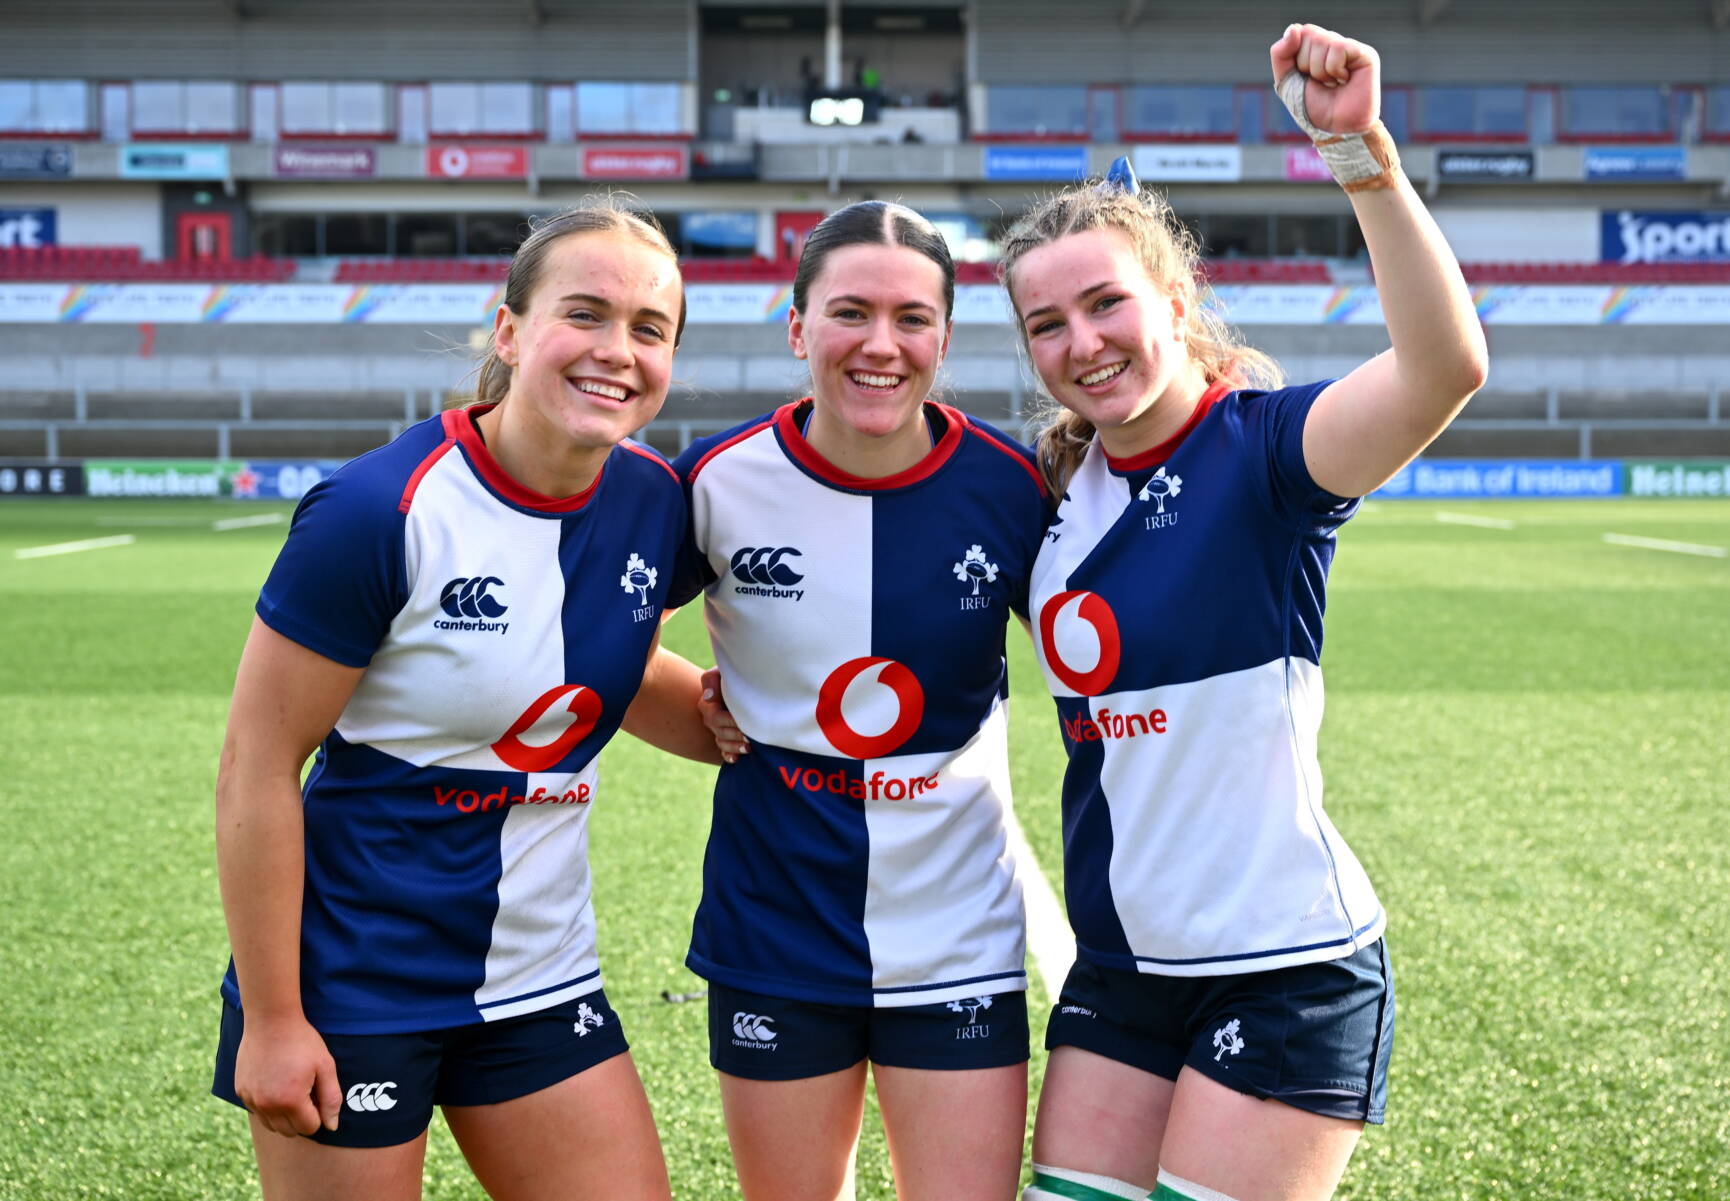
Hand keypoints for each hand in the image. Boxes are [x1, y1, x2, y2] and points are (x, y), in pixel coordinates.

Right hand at [233, 1013, 341, 1137]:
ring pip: (272, 1125)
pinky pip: (258, 1112)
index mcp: (290, 1100)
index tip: (318, 1094)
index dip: (319, 1114)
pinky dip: (268, 1106)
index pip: (309, 1128)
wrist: (271, 1020)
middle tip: (306, 1091)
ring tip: (291, 1088)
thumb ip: (331, 1099)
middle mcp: (267, 1105)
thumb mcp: (325, 1066)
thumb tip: (331, 1127)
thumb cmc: (302, 1042)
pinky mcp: (241, 1092)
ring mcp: (251, 1099)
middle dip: (302, 1118)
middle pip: (290, 1131)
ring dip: (284, 1116)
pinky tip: (276, 1083)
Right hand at [698, 667, 748, 763]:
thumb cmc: (738, 673)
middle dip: (736, 735)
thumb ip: (712, 679)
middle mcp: (711, 719)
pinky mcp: (727, 740)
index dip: (730, 721)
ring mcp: (718, 730)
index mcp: (708, 703)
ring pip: (722, 744)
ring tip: (750, 748)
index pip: (715, 716)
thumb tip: (708, 697)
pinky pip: (724, 753)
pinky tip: (738, 758)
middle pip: (719, 732)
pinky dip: (730, 757)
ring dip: (735, 747)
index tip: (746, 721)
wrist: (748, 683)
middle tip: (752, 737)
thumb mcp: (722, 671)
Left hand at [1270, 23, 1379, 133]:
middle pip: (1310, 34)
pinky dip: (1334, 69)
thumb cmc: (1314, 107)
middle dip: (1307, 64)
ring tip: (1332, 83)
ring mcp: (1351, 48)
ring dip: (1320, 70)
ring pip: (1323, 41)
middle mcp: (1334, 44)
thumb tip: (1294, 28)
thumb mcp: (1287, 80)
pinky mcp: (1365, 54)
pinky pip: (1339, 48)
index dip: (1295, 55)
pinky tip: (1344, 80)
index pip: (1300, 32)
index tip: (1304, 76)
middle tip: (1320, 82)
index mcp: (1317, 48)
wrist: (1336, 128)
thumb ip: (1281, 54)